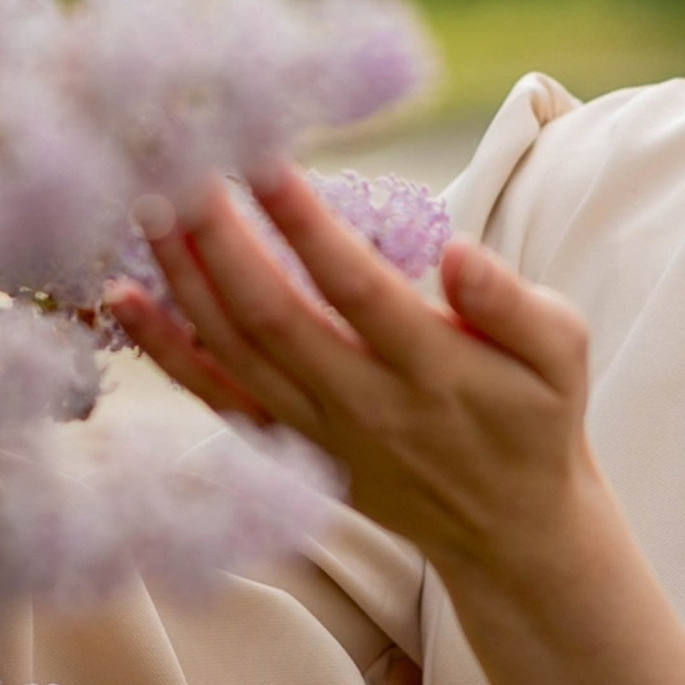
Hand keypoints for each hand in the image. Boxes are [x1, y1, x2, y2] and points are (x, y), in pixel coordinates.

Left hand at [109, 168, 597, 591]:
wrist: (506, 528)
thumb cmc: (535, 416)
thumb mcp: (563, 353)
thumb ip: (514, 301)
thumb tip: (458, 251)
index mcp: (432, 368)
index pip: (355, 287)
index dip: (304, 223)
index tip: (262, 156)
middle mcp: (364, 403)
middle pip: (270, 315)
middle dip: (217, 237)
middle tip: (178, 160)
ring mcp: (318, 431)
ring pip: (232, 351)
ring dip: (182, 277)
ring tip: (147, 202)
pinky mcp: (290, 447)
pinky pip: (214, 397)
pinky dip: (163, 350)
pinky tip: (121, 296)